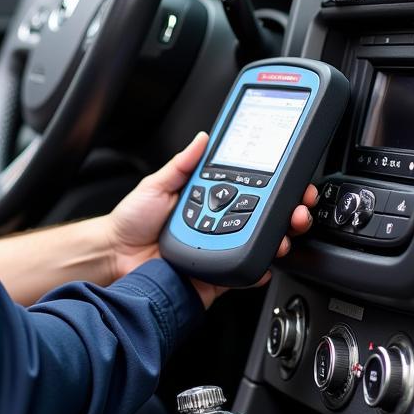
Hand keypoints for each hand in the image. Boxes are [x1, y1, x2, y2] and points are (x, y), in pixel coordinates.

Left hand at [107, 131, 318, 308]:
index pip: (250, 190)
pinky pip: (243, 274)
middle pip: (263, 218)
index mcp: (209, 200)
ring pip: (259, 245)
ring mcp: (219, 250)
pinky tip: (266, 260)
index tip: (292, 179)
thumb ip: (182, 163)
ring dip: (279, 237)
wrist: (115, 255)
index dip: (274, 187)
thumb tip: (203, 138)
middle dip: (288, 212)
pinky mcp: (215, 275)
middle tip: (298, 207)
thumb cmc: (133, 221)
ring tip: (284, 231)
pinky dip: (258, 268)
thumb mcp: (157, 184)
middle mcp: (219, 225)